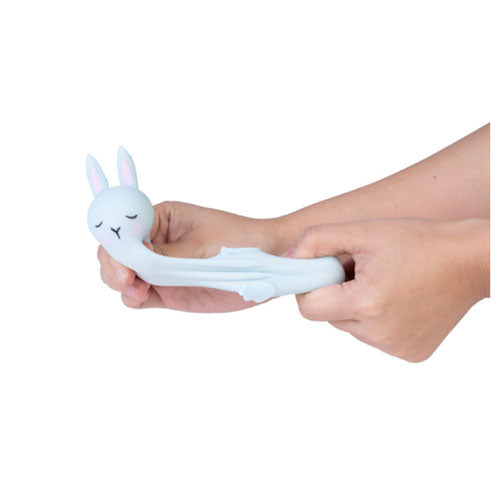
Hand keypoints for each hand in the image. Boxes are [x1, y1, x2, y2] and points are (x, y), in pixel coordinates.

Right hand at [97, 201, 283, 311]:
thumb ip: (166, 256)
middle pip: (117, 253)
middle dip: (115, 266)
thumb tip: (131, 260)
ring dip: (121, 284)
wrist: (269, 263)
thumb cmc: (243, 241)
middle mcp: (156, 242)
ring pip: (122, 276)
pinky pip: (138, 295)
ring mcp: (160, 267)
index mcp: (162, 218)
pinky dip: (133, 298)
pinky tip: (141, 298)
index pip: (125, 226)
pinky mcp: (168, 290)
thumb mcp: (203, 246)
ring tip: (137, 292)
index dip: (116, 243)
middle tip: (127, 281)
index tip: (123, 261)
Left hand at [290, 218, 488, 361]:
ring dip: (357, 306)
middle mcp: (379, 334)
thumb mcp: (363, 231)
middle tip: (362, 271)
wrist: (469, 261)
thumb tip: (290, 260)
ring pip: (351, 327)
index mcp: (366, 304)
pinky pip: (373, 336)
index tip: (324, 270)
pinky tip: (398, 300)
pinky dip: (376, 319)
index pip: (309, 308)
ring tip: (384, 282)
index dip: (311, 287)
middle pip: (329, 317)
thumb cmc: (420, 241)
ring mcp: (396, 348)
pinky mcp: (409, 353)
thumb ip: (317, 241)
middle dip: (337, 293)